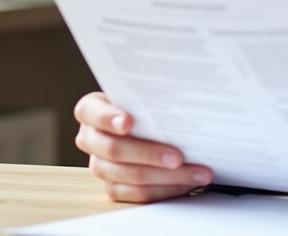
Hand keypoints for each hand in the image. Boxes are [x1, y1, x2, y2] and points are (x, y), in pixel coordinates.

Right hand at [73, 91, 212, 202]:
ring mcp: (100, 165)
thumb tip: (182, 99)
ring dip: (167, 176)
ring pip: (130, 175)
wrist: (147, 122)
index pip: (90, 112)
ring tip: (196, 173)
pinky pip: (137, 193)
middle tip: (177, 157)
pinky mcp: (113, 186)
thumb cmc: (146, 104)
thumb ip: (152, 97)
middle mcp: (91, 139)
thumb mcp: (146, 94)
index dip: (108, 118)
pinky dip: (165, 189)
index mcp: (91, 111)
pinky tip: (187, 183)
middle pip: (114, 150)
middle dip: (149, 154)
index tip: (128, 122)